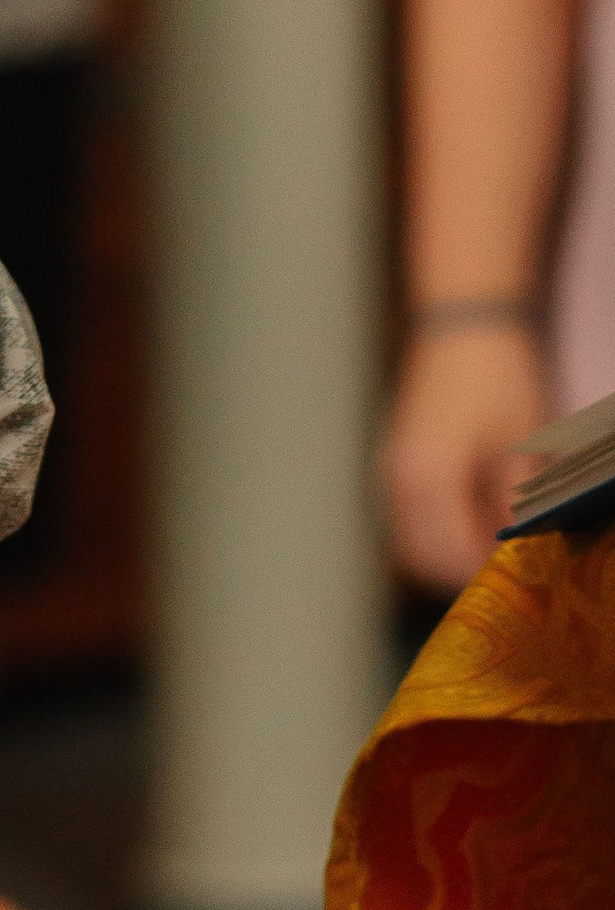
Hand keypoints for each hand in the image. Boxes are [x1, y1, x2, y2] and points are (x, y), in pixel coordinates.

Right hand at [381, 319, 548, 593]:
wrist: (464, 328)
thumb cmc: (499, 381)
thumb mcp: (519, 447)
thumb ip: (511, 508)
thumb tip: (515, 555)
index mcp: (427, 480)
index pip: (450, 557)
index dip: (485, 575)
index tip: (521, 581)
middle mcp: (396, 484)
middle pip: (422, 560)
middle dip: (462, 574)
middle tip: (507, 573)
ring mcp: (389, 475)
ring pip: (410, 544)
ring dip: (446, 557)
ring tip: (492, 549)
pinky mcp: (395, 466)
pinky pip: (407, 522)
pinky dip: (435, 536)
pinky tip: (471, 523)